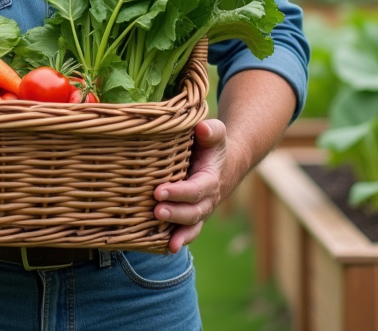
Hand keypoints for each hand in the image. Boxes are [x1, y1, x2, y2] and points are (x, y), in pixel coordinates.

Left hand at [153, 118, 227, 251]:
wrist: (221, 164)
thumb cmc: (210, 145)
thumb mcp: (215, 134)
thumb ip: (211, 130)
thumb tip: (202, 128)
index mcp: (210, 180)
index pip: (196, 189)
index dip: (180, 193)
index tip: (159, 191)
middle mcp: (206, 200)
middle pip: (193, 212)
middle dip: (175, 214)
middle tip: (156, 211)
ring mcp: (198, 211)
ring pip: (190, 226)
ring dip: (176, 232)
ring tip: (163, 238)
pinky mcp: (189, 217)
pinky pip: (185, 232)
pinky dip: (176, 241)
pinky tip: (163, 249)